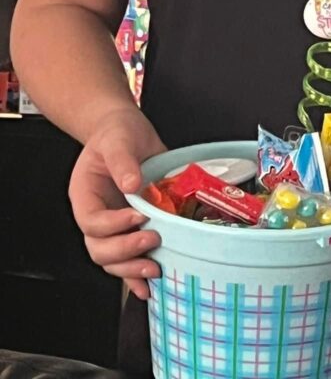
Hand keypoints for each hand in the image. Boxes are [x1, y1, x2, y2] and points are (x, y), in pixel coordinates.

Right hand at [69, 106, 166, 299]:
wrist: (126, 132)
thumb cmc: (118, 134)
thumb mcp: (118, 139)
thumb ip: (122, 161)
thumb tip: (132, 184)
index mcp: (85, 195)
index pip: (92, 221)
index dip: (114, 224)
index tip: (140, 215)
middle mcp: (96, 215)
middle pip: (98, 248)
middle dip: (125, 250)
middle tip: (152, 239)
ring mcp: (113, 226)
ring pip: (110, 261)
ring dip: (131, 269)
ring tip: (155, 268)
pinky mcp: (131, 230)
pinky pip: (127, 261)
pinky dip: (136, 277)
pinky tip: (149, 287)